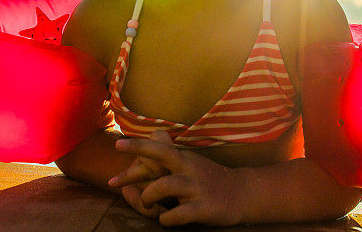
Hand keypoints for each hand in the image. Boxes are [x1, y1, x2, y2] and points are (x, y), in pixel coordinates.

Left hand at [109, 130, 243, 225]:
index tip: (118, 145)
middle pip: (162, 155)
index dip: (138, 145)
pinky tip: (167, 218)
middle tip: (118, 154)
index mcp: (184, 159)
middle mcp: (189, 169)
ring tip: (149, 205)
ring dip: (148, 197)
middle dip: (140, 151)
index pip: (160, 146)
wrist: (243, 193)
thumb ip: (168, 155)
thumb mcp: (190, 163)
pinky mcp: (204, 208)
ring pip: (164, 186)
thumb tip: (147, 141)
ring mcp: (196, 188)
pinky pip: (178, 214)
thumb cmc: (208, 180)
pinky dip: (166, 219)